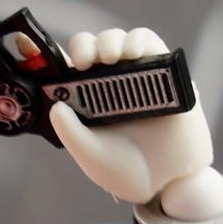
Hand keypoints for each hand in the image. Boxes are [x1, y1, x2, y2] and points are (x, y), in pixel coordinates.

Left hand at [41, 27, 222, 219]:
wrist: (165, 184)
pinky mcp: (166, 75)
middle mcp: (111, 85)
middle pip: (95, 48)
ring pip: (123, 40)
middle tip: (85, 62)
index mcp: (88, 101)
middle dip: (87, 45)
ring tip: (111, 57)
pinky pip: (152, 45)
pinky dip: (140, 40)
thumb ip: (70, 131)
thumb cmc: (124, 171)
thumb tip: (56, 104)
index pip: (71, 69)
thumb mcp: (89, 153)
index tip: (58, 65)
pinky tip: (133, 52)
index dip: (62, 58)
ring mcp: (139, 78)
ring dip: (113, 39)